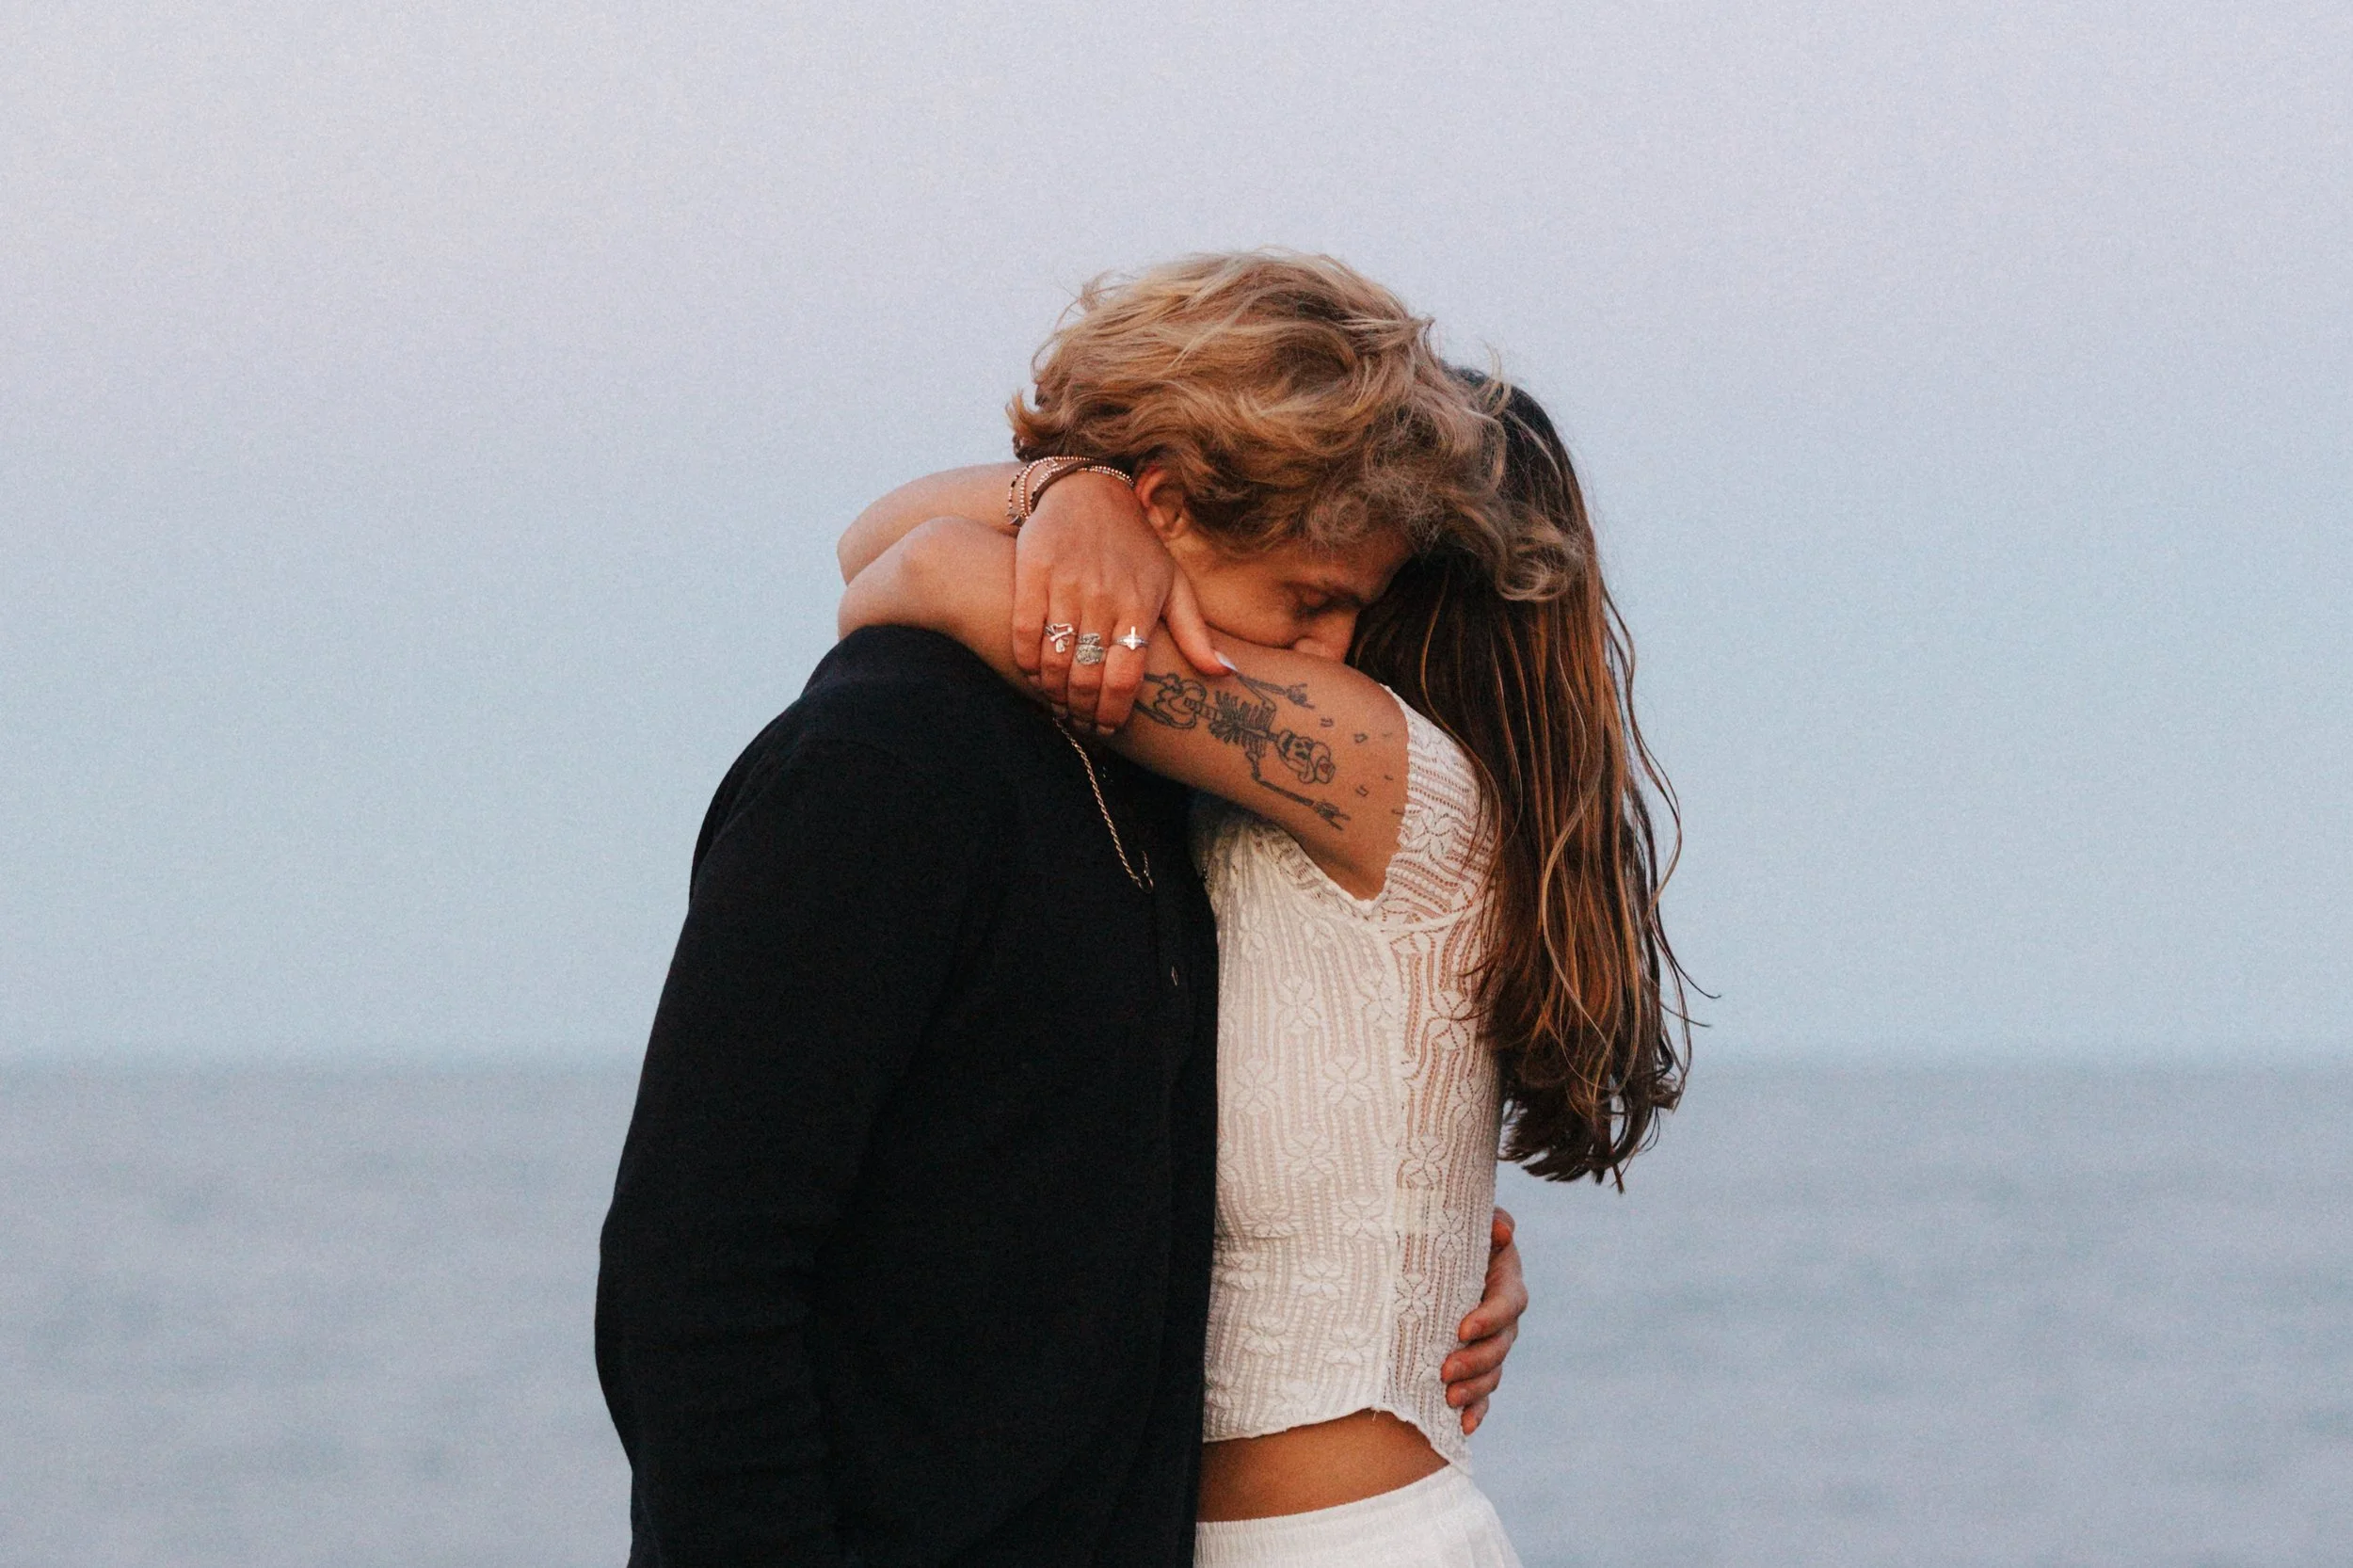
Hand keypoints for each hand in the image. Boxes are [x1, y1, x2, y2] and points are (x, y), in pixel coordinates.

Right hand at [1010, 471, 1222, 731]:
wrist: (1090, 490)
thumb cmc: (1136, 547)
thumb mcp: (1173, 584)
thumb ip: (1194, 633)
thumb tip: (1225, 674)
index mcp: (1140, 605)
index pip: (1125, 678)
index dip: (1112, 713)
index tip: (1107, 729)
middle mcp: (1104, 596)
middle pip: (1087, 677)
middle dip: (1082, 711)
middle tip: (1080, 722)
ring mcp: (1067, 584)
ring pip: (1054, 660)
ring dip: (1053, 692)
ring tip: (1058, 703)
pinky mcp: (1033, 571)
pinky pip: (1025, 631)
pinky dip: (1026, 661)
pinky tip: (1034, 672)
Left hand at [1441, 1208, 1526, 1435]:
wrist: (1434, 1257)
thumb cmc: (1449, 1234)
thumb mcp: (1467, 1221)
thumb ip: (1490, 1220)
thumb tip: (1502, 1230)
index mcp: (1505, 1282)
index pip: (1507, 1304)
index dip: (1489, 1318)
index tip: (1463, 1329)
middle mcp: (1503, 1318)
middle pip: (1500, 1346)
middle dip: (1475, 1362)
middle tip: (1445, 1371)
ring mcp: (1493, 1345)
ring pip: (1493, 1373)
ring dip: (1474, 1390)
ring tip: (1448, 1399)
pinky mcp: (1477, 1365)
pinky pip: (1483, 1393)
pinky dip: (1476, 1411)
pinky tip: (1462, 1427)